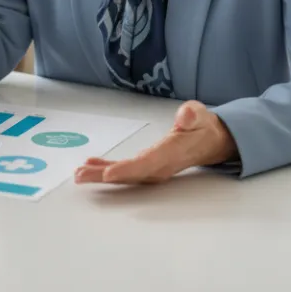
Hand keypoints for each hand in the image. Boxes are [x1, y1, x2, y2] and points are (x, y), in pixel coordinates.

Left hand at [74, 101, 237, 184]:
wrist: (210, 141)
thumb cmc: (202, 126)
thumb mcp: (200, 115)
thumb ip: (193, 115)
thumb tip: (186, 115)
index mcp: (171, 153)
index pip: (147, 164)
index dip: (127, 169)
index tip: (107, 174)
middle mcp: (160, 166)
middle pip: (130, 174)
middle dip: (104, 177)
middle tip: (79, 176)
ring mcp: (154, 170)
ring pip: (125, 176)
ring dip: (101, 176)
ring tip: (79, 174)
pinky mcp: (148, 167)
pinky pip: (126, 171)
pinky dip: (108, 170)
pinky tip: (92, 166)